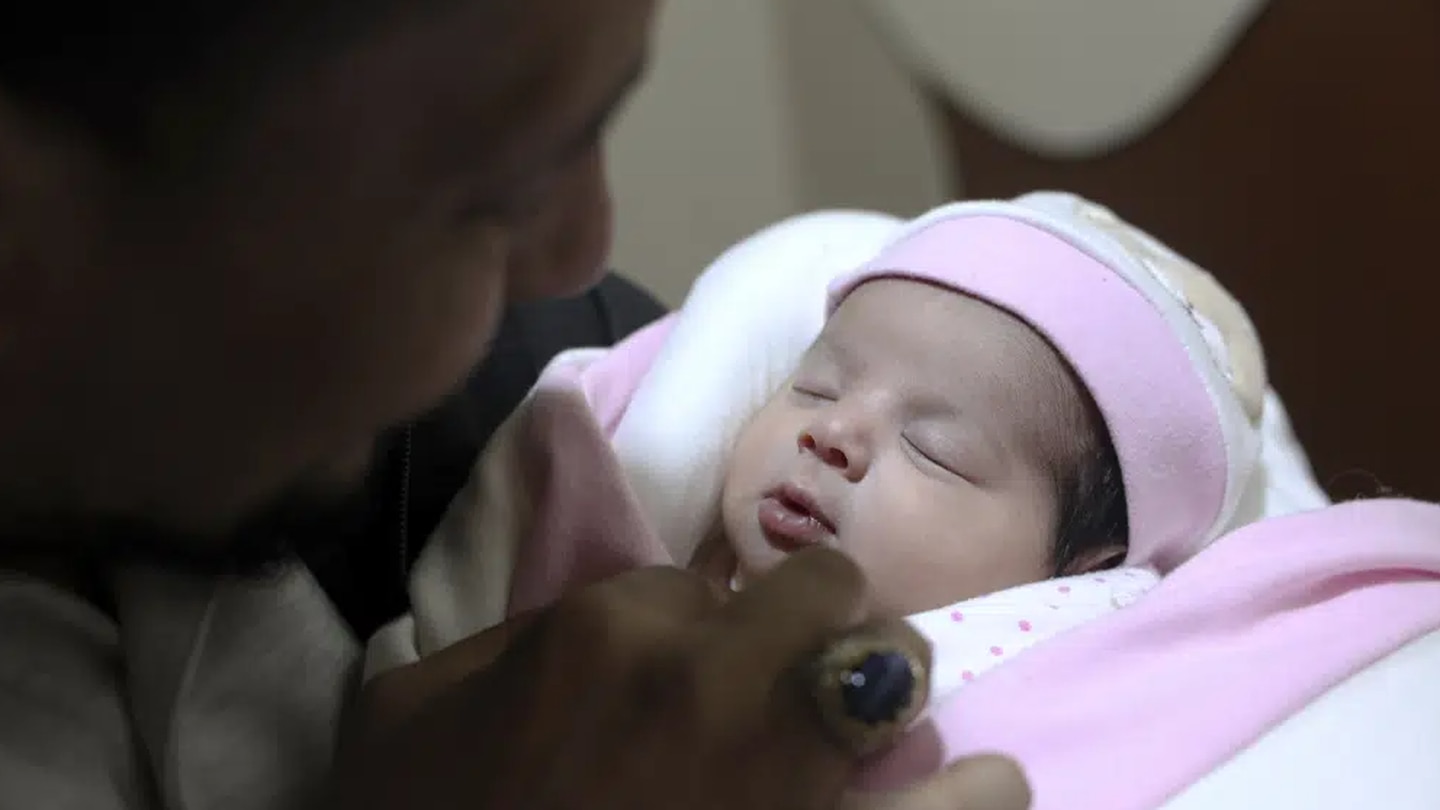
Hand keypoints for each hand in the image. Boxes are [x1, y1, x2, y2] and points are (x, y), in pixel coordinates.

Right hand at [333, 547, 1028, 808]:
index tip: (677, 665)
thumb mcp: (408, 708)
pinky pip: (947, 809)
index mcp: (609, 629)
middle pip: (821, 592)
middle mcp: (714, 680)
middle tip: (785, 668)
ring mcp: (782, 771)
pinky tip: (985, 781)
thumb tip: (581, 624)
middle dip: (809, 619)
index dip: (691, 621)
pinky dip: (975, 791)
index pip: (694, 580)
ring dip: (885, 681)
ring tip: (875, 712)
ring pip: (891, 668)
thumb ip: (500, 641)